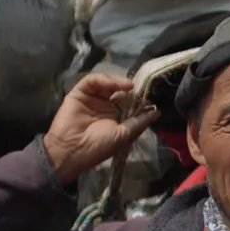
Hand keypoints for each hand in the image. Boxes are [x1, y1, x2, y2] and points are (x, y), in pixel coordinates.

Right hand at [44, 74, 160, 185]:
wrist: (71, 151)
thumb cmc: (98, 147)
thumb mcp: (123, 135)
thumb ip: (139, 122)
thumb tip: (157, 112)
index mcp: (115, 117)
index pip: (129, 102)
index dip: (139, 98)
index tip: (150, 95)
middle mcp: (104, 106)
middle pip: (119, 90)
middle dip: (130, 88)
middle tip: (140, 87)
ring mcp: (92, 98)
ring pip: (107, 83)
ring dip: (119, 82)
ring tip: (129, 86)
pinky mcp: (79, 93)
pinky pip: (92, 81)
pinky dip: (105, 79)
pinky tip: (117, 84)